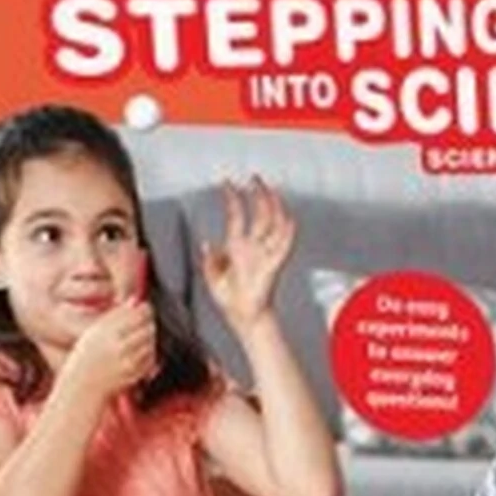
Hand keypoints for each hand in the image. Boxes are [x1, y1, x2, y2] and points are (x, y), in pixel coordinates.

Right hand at [60, 299, 157, 402]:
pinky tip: (137, 352)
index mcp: (108, 332)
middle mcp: (120, 347)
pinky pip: (151, 359)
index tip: (144, 309)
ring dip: (149, 338)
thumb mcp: (94, 331)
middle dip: (148, 323)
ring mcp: (128, 362)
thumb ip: (116, 315)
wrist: (82, 386)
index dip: (145, 309)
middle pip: (148, 327)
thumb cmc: (86, 356)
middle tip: (142, 323)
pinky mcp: (134, 374)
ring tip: (137, 338)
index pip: (139, 314)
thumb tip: (135, 301)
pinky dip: (148, 353)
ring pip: (151, 343)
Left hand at [200, 177, 295, 335]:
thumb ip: (210, 261)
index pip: (236, 216)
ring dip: (273, 205)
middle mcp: (253, 247)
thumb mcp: (212, 278)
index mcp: (238, 248)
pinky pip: (285, 245)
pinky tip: (289, 218)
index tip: (227, 183)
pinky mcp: (274, 264)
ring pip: (274, 223)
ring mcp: (265, 254)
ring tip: (270, 189)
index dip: (232, 198)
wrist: (243, 317)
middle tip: (254, 178)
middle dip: (258, 194)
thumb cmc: (230, 301)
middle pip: (260, 214)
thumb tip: (206, 244)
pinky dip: (288, 231)